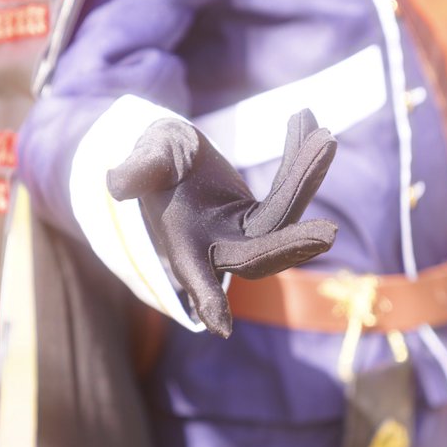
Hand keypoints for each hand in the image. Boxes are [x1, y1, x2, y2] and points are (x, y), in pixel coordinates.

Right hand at [107, 109, 337, 336]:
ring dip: (307, 177)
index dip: (207, 300)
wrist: (171, 155)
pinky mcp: (265, 216)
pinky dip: (300, 158)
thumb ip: (139, 170)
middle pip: (261, 257)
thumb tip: (118, 183)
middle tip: (329, 234)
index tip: (222, 328)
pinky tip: (307, 118)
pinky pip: (290, 190)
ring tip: (324, 138)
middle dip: (293, 244)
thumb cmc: (153, 161)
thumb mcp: (147, 158)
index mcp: (185, 248)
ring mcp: (247, 234)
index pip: (196, 278)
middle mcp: (220, 249)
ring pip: (285, 217)